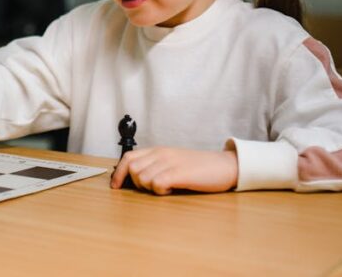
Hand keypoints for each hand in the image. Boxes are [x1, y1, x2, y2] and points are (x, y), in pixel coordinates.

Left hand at [110, 146, 237, 194]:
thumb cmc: (199, 168)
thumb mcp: (174, 161)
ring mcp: (170, 162)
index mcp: (158, 150)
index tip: (116, 187)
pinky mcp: (179, 173)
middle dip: (136, 183)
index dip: (118, 173)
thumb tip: (135, 178)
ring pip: (141, 178)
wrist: (225, 166)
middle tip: (153, 187)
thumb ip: (156, 165)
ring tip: (166, 187)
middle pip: (131, 169)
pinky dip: (160, 191)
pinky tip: (171, 190)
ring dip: (149, 188)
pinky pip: (156, 184)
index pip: (128, 157)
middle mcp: (161, 154)